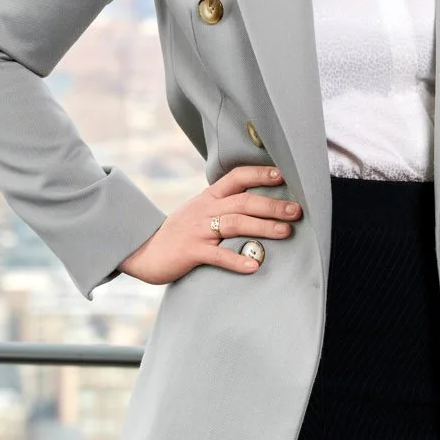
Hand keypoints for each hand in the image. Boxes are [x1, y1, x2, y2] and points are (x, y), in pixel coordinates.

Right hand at [117, 164, 301, 284]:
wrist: (142, 250)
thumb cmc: (178, 233)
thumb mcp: (199, 212)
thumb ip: (224, 206)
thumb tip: (258, 205)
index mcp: (208, 197)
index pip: (237, 178)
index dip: (260, 174)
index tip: (283, 175)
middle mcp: (205, 209)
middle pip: (243, 201)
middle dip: (272, 205)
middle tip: (297, 210)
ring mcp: (198, 230)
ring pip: (235, 224)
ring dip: (263, 227)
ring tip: (286, 232)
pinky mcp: (191, 252)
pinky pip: (217, 255)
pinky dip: (236, 260)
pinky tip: (254, 265)